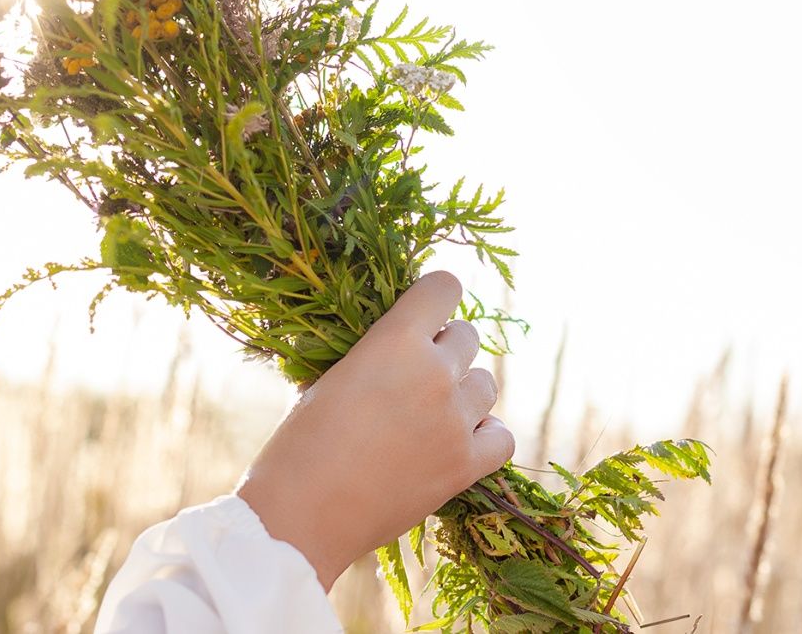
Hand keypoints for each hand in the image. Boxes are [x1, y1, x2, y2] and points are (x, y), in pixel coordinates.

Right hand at [235, 270, 513, 590]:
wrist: (303, 513)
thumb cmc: (300, 441)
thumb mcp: (331, 377)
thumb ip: (373, 355)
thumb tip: (393, 348)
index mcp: (395, 340)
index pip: (443, 288)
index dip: (434, 295)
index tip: (422, 312)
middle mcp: (435, 373)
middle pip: (467, 337)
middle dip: (443, 348)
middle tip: (414, 372)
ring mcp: (455, 421)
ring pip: (486, 384)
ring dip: (462, 390)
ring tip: (430, 410)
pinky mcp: (465, 466)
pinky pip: (501, 436)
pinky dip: (484, 433)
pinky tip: (458, 438)